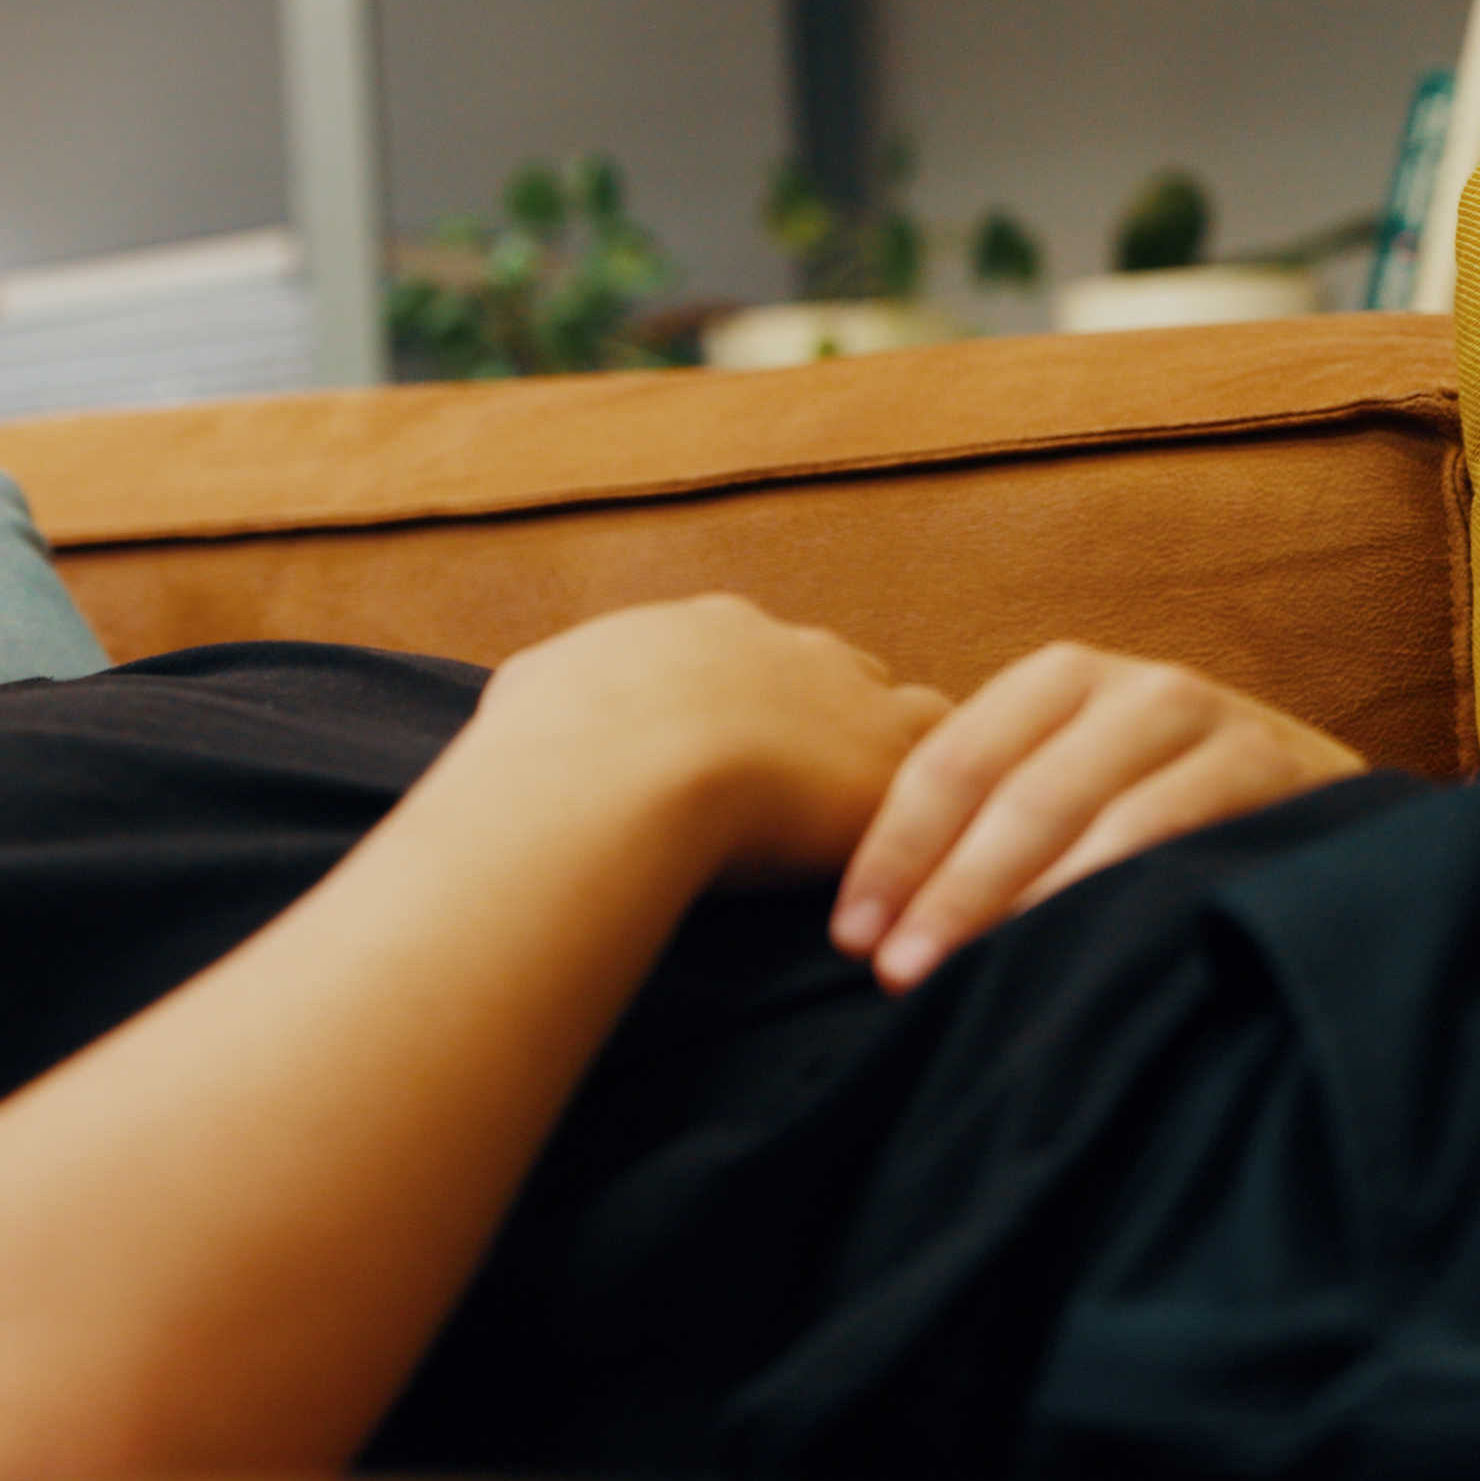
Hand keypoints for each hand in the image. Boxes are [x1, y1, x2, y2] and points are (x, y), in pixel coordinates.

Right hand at [485, 595, 952, 882]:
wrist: (611, 779)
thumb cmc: (553, 748)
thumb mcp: (532, 695)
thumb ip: (551, 693)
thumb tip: (531, 706)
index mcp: (704, 630)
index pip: (751, 652)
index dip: (751, 699)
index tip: (737, 748)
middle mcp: (786, 647)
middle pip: (836, 671)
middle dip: (828, 718)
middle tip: (806, 789)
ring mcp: (848, 699)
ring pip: (906, 711)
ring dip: (891, 757)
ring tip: (878, 825)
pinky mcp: (891, 762)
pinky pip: (948, 766)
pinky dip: (937, 803)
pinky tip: (914, 849)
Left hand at [830, 643, 1365, 991]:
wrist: (1321, 807)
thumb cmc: (1161, 808)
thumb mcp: (1069, 790)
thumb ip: (986, 820)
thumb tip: (870, 917)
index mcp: (1057, 680)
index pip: (948, 763)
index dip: (892, 852)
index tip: (851, 937)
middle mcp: (1132, 684)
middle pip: (1013, 792)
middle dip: (946, 889)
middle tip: (895, 972)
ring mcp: (1211, 716)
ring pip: (1090, 813)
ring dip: (1018, 902)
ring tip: (963, 974)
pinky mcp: (1275, 763)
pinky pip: (1173, 831)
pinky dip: (1111, 890)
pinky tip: (1072, 951)